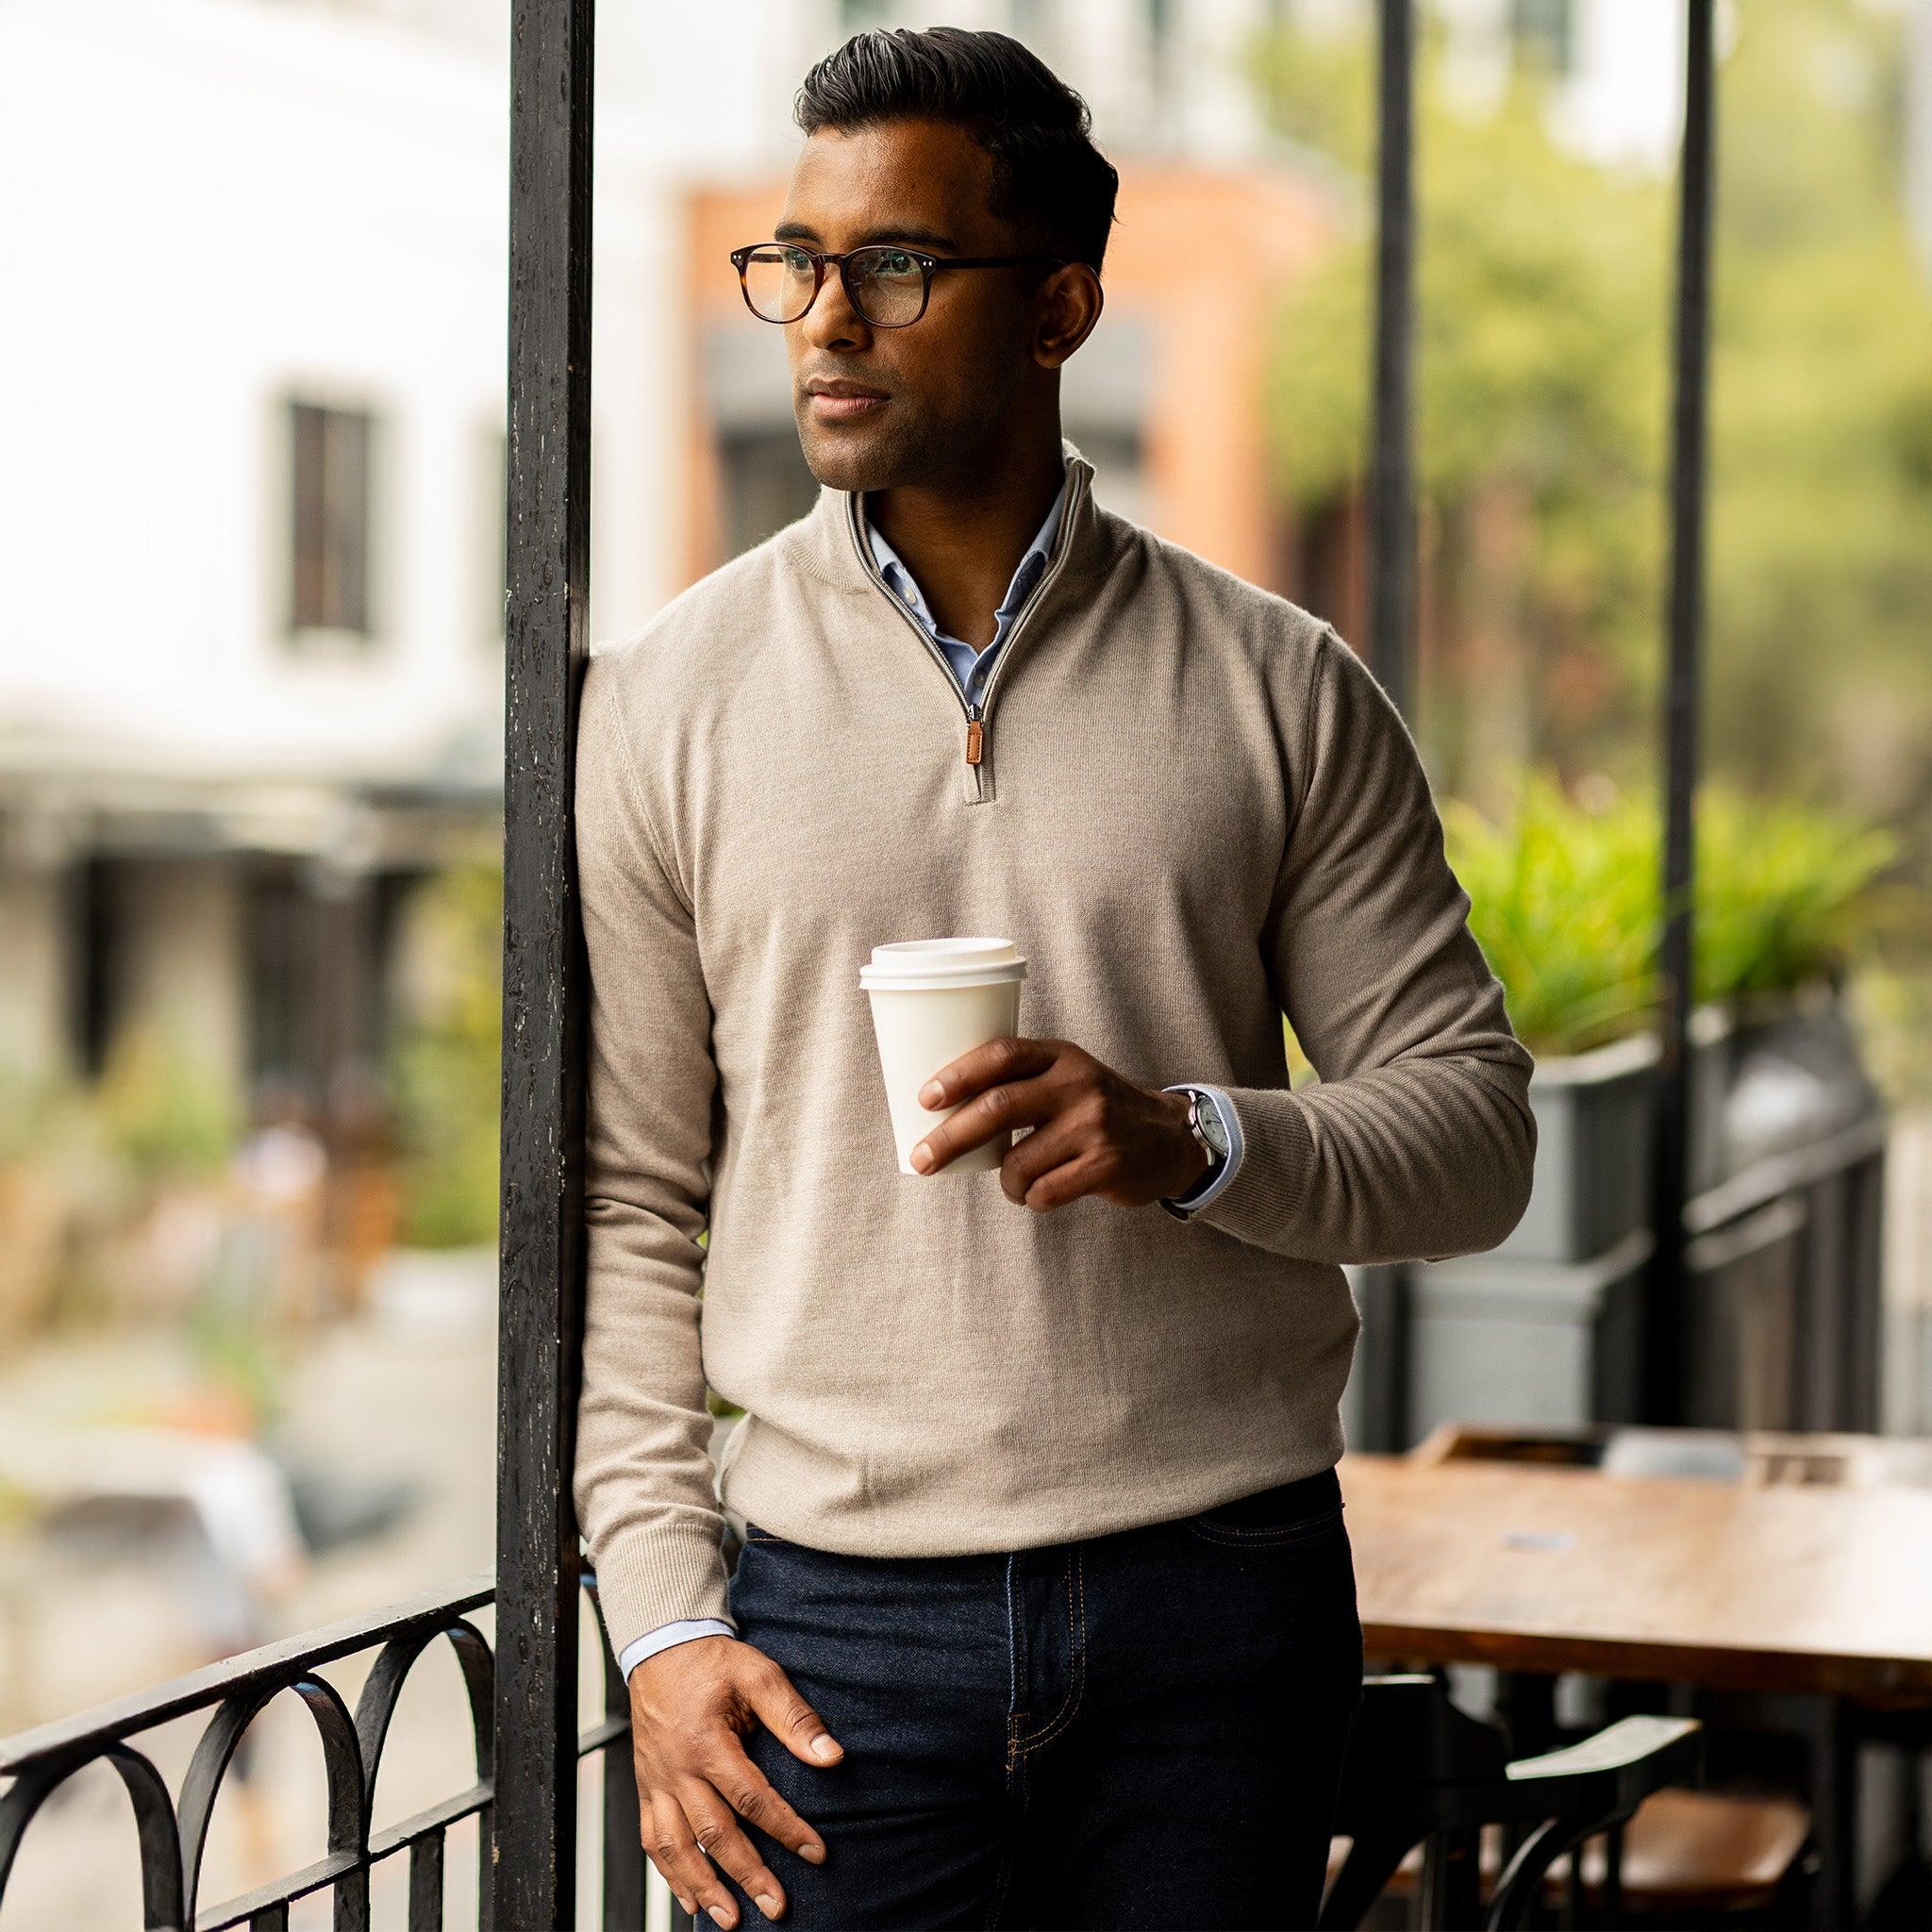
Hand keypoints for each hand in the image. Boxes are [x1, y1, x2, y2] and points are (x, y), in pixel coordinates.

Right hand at [628, 1634, 843, 1925]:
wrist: (660, 1648)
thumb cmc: (712, 1662)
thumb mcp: (759, 1675)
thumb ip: (795, 1718)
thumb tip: (831, 1756)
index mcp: (708, 1742)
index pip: (752, 1798)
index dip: (786, 1829)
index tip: (816, 1853)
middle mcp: (677, 1769)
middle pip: (715, 1834)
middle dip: (748, 1875)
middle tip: (777, 1906)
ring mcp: (656, 1782)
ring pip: (677, 1847)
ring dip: (703, 1888)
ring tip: (730, 1919)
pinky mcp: (645, 1788)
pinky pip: (652, 1840)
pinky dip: (669, 1874)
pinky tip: (689, 1898)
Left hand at [909, 1036, 1211, 1211]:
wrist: (1169, 1138)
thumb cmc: (1096, 1110)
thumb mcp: (1068, 1078)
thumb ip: (1022, 1083)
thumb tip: (943, 1114)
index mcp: (1061, 1056)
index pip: (1002, 1055)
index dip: (959, 1075)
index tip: (925, 1099)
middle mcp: (1078, 1084)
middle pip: (998, 1107)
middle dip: (950, 1137)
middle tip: (923, 1160)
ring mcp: (1094, 1125)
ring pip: (1017, 1162)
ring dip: (1006, 1183)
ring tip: (1017, 1183)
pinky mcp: (1106, 1164)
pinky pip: (1043, 1192)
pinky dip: (1031, 1199)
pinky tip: (1041, 1193)